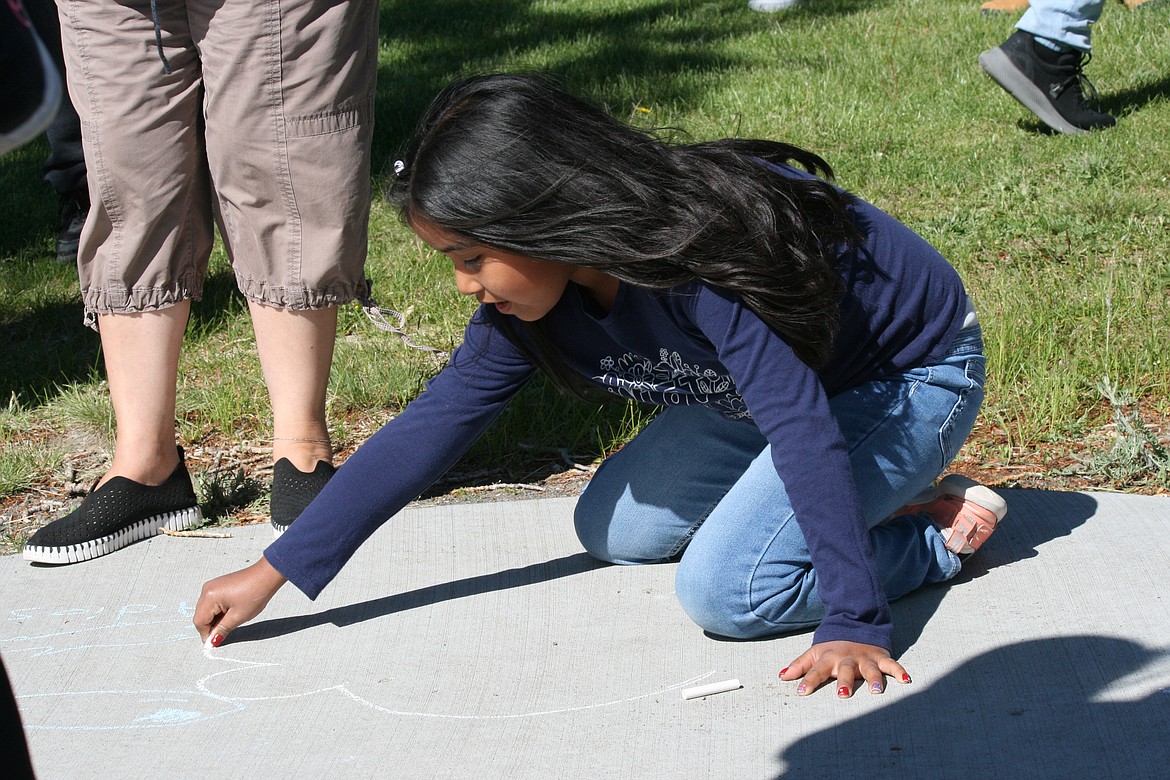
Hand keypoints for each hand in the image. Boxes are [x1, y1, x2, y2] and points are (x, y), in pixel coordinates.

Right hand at [193, 556, 286, 645]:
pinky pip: (212, 603)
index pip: (199, 621)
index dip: (206, 634)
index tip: (214, 643)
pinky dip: (218, 611)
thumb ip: (222, 630)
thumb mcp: (238, 617)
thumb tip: (212, 641)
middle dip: (210, 626)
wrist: (266, 575)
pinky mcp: (218, 585)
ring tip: (231, 619)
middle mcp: (207, 589)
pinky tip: (230, 612)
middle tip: (224, 632)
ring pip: (206, 610)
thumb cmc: (255, 593)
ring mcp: (212, 586)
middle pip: (201, 615)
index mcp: (209, 596)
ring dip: (215, 619)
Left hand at [779, 640, 909, 697]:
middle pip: (845, 670)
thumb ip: (799, 665)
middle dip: (844, 682)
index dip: (808, 680)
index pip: (816, 670)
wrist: (855, 626)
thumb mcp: (814, 653)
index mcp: (828, 658)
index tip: (801, 692)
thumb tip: (781, 676)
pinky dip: (899, 671)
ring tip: (876, 691)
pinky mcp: (880, 657)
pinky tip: (906, 680)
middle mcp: (847, 659)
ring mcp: (865, 658)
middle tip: (842, 694)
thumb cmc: (832, 648)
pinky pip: (891, 664)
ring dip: (874, 679)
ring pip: (870, 669)